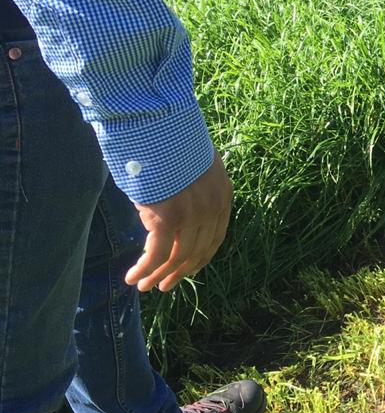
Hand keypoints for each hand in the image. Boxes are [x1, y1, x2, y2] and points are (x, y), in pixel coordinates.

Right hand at [125, 153, 232, 292]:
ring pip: (176, 257)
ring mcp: (192, 215)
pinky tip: (132, 277)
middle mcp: (212, 208)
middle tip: (164, 285)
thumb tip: (176, 211)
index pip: (215, 238)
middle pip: (197, 252)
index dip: (200, 258)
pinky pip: (155, 254)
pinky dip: (144, 269)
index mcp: (223, 195)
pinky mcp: (167, 219)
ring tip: (144, 286)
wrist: (155, 126)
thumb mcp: (192, 166)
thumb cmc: (167, 142)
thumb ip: (192, 190)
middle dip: (179, 272)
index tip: (186, 269)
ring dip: (158, 276)